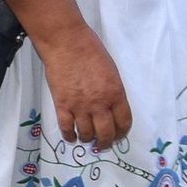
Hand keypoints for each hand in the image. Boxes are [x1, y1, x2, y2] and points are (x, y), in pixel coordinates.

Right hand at [34, 23, 132, 148]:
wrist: (66, 43)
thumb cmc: (90, 50)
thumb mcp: (111, 71)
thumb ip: (112, 91)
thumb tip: (109, 105)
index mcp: (116, 93)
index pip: (124, 122)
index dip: (122, 133)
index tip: (118, 135)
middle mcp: (100, 104)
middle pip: (106, 133)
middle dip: (106, 142)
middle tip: (102, 143)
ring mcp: (80, 106)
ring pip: (86, 133)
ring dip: (88, 139)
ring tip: (86, 138)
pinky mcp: (62, 104)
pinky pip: (67, 127)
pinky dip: (69, 135)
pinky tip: (71, 136)